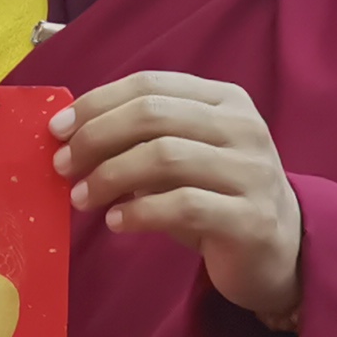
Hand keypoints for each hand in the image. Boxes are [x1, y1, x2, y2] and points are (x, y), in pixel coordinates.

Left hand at [50, 70, 303, 325]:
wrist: (279, 251)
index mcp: (224, 100)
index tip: (57, 129)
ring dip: (110, 176)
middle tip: (63, 165)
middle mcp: (243, 127)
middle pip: (153, 115)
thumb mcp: (182, 157)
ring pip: (166, 157)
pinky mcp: (251, 219)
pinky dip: (139, 212)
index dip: (97, 103)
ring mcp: (252, 172)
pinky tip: (116, 222)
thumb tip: (69, 136)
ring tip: (82, 198)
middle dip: (96, 138)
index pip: (150, 85)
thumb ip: (140, 139)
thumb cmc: (216, 197)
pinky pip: (183, 206)